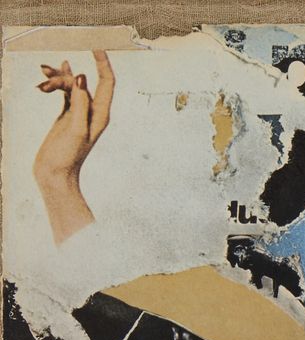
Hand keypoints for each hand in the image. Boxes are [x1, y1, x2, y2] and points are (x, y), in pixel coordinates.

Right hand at [33, 52, 114, 241]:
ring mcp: (79, 113)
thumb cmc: (67, 157)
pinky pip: (64, 92)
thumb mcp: (75, 129)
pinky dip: (55, 84)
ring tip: (41, 81)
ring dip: (56, 79)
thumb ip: (80, 103)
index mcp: (100, 115)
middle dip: (65, 74)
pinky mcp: (67, 115)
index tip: (95, 44)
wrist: (55, 175)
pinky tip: (45, 80)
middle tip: (45, 77)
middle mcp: (93, 112)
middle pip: (83, 80)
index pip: (107, 81)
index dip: (103, 61)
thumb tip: (81, 78)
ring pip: (71, 84)